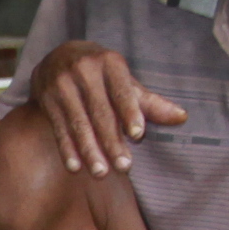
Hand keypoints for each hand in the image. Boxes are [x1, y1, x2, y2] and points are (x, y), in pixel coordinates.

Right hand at [28, 40, 184, 176]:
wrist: (57, 56)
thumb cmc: (100, 73)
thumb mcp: (123, 81)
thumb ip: (148, 102)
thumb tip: (182, 118)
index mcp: (109, 63)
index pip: (122, 91)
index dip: (130, 113)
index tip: (138, 136)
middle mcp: (84, 70)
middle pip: (100, 112)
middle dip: (111, 141)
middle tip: (124, 167)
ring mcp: (62, 84)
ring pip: (78, 123)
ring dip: (89, 150)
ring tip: (101, 173)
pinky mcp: (46, 99)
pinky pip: (59, 128)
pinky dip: (67, 149)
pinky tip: (75, 168)